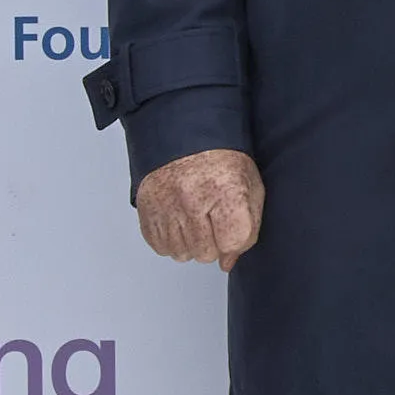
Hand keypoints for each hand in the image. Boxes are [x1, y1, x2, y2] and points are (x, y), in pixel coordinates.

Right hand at [135, 149, 262, 269]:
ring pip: (182, 254)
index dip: (236, 239)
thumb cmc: (220, 158)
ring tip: (194, 218)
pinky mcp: (146, 209)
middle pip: (206, 254)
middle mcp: (191, 200)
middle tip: (212, 219)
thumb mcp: (249, 185)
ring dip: (190, 242)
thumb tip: (228, 262)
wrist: (183, 133)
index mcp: (224, 190)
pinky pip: (160, 246)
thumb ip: (247, 227)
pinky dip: (170, 239)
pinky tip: (178, 220)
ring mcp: (165, 206)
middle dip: (213, 242)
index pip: (233, 242)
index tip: (232, 225)